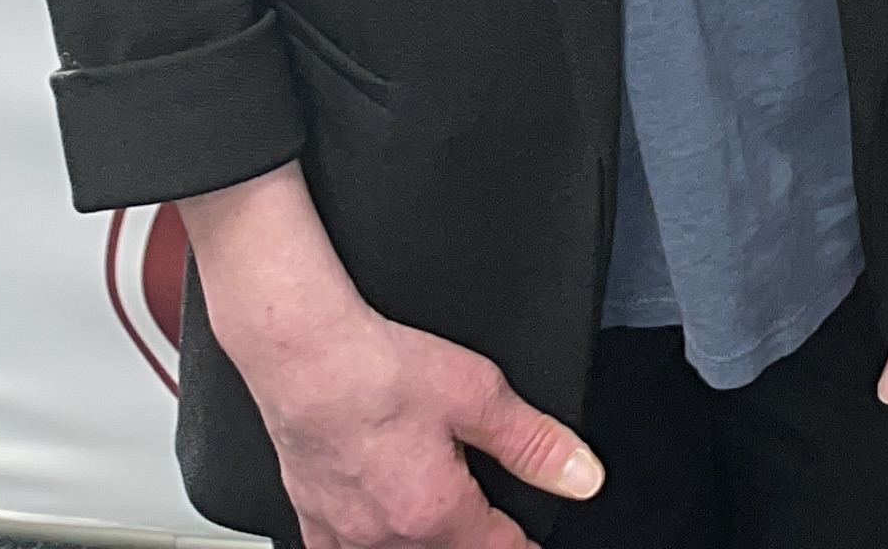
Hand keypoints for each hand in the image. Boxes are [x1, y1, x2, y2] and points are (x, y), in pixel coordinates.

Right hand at [188, 169, 600, 548]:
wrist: (305, 358)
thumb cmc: (380, 372)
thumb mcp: (480, 395)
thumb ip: (535, 443)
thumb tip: (582, 476)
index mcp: (433, 512)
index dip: (524, 543)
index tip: (532, 539)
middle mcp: (384, 535)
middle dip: (475, 541)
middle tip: (490, 521)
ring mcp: (341, 532)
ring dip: (425, 541)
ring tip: (444, 521)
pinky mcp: (310, 516)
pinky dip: (369, 543)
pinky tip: (379, 526)